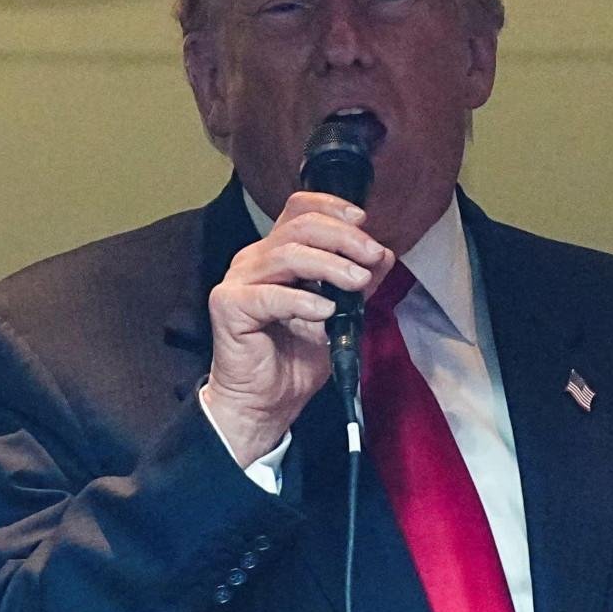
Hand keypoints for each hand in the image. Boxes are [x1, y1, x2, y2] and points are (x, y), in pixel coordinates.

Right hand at [202, 194, 393, 465]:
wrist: (265, 404)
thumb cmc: (294, 360)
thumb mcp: (339, 316)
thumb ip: (355, 285)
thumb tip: (383, 255)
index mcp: (276, 255)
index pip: (298, 209)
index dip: (331, 207)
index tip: (363, 221)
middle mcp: (254, 260)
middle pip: (299, 227)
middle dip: (343, 238)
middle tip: (371, 257)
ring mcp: (238, 281)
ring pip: (287, 255)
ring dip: (330, 266)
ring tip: (358, 284)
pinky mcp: (229, 307)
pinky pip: (270, 296)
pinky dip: (302, 301)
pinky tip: (326, 313)